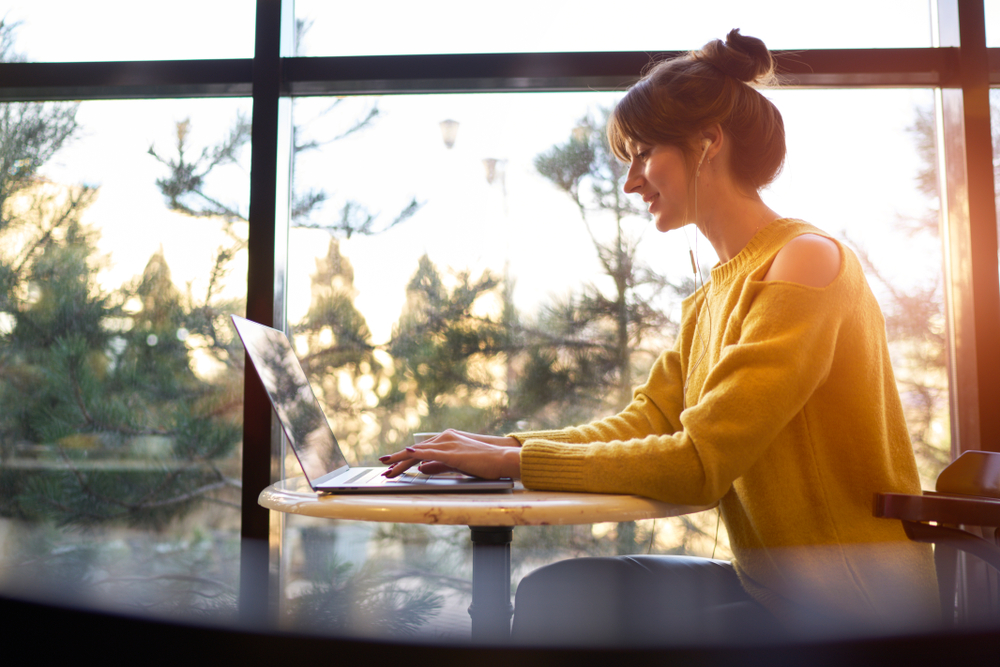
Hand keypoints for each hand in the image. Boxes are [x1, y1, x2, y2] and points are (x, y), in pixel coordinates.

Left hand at [380, 429, 520, 479]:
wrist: (502, 459)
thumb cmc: (483, 464)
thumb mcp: (456, 465)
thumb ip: (438, 465)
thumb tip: (421, 468)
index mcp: (446, 440)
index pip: (420, 451)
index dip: (404, 459)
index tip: (391, 467)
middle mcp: (444, 438)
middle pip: (415, 451)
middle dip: (397, 461)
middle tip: (383, 469)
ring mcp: (448, 444)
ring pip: (418, 452)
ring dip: (401, 460)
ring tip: (387, 467)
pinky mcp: (452, 452)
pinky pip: (430, 452)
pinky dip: (417, 454)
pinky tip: (407, 454)